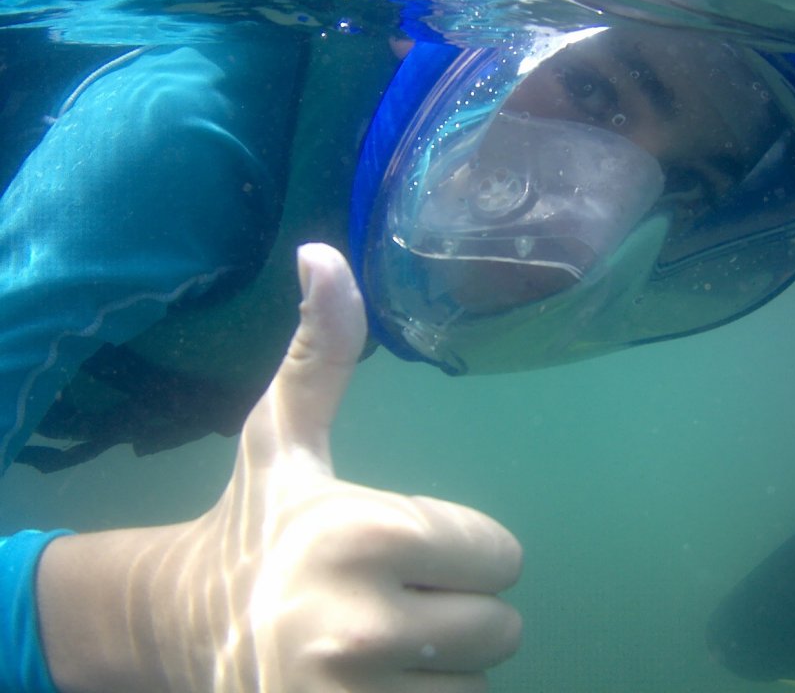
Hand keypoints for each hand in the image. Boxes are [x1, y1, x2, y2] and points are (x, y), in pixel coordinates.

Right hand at [37, 243, 521, 692]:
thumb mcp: (282, 434)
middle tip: (389, 597)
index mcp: (366, 535)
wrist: (186, 628)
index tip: (403, 550)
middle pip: (501, 626)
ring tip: (374, 644)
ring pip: (477, 681)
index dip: (463, 550)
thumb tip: (323, 251)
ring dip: (441, 663)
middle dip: (459, 609)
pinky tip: (374, 683)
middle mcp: (363, 629)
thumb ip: (321, 350)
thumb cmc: (255, 523)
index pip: (503, 555)